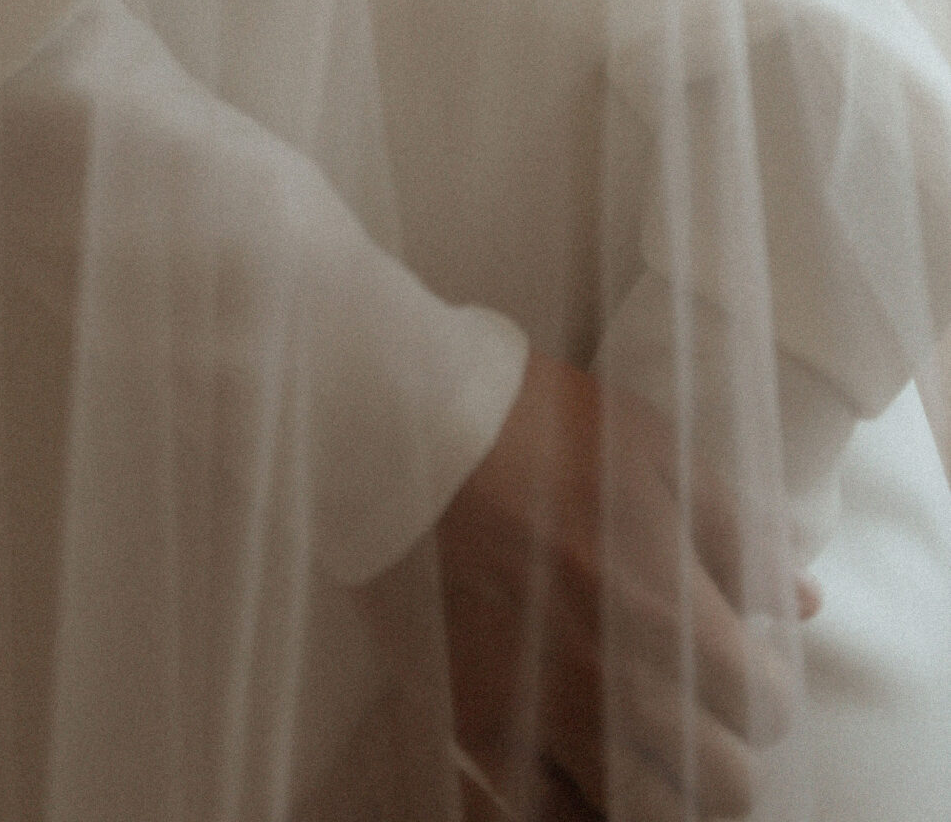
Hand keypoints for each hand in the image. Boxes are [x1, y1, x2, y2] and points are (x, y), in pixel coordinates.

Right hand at [425, 352, 819, 820]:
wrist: (406, 426)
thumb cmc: (535, 423)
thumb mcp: (652, 448)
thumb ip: (735, 531)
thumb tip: (800, 599)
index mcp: (666, 608)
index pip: (767, 705)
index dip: (768, 685)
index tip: (745, 659)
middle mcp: (615, 683)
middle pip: (724, 785)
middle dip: (728, 746)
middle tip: (699, 703)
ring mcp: (544, 716)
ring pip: (646, 817)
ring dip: (664, 789)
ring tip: (647, 744)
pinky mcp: (480, 728)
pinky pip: (553, 817)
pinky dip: (583, 807)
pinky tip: (586, 768)